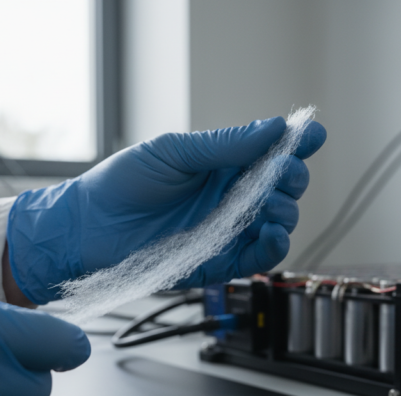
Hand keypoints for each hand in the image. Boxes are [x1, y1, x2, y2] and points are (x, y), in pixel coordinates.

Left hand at [7, 117, 326, 303]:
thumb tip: (272, 128)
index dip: (296, 144)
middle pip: (283, 187)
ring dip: (285, 212)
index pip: (271, 152)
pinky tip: (272, 233)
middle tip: (283, 173)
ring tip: (271, 204)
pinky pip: (258, 258)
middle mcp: (229, 196)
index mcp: (221, 163)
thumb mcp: (173, 152)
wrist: (88, 228)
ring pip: (278, 222)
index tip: (312, 135)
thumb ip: (224, 144)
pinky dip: (273, 247)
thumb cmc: (121, 183)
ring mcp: (226, 229)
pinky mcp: (218, 262)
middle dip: (291, 178)